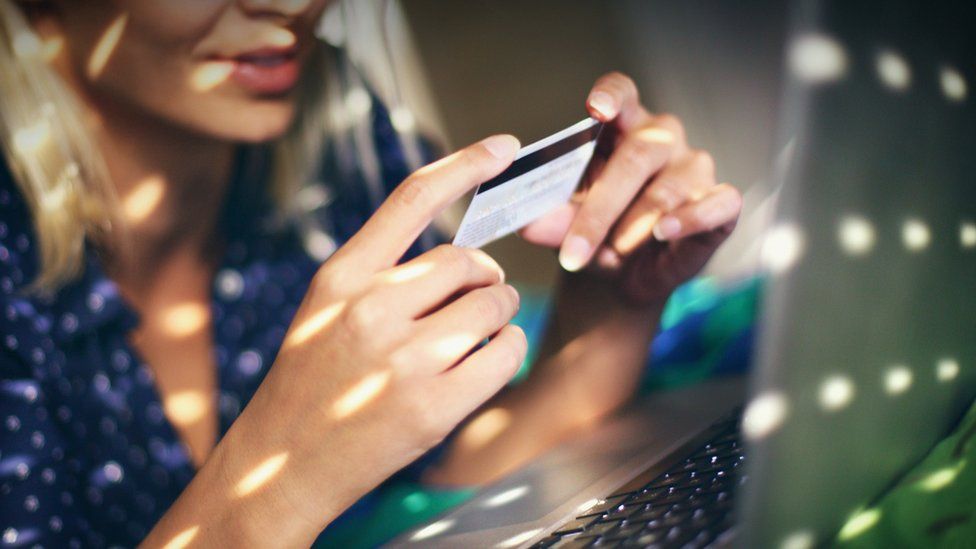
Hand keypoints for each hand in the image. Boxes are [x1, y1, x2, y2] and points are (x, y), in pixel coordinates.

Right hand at [214, 135, 526, 541]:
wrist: (280, 468)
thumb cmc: (311, 384)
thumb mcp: (326, 310)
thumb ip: (384, 275)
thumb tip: (467, 256)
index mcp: (341, 276)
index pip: (413, 198)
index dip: (466, 164)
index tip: (506, 146)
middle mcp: (369, 309)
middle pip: (469, 260)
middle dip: (484, 279)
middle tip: (474, 302)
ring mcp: (402, 360)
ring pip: (494, 303)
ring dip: (499, 315)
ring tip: (475, 338)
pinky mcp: (432, 407)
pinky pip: (506, 352)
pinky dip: (509, 351)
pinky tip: (487, 362)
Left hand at [520, 72, 741, 304]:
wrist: (623, 276)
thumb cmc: (594, 233)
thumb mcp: (566, 227)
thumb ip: (550, 219)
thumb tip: (527, 223)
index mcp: (621, 127)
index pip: (621, 93)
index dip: (611, 96)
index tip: (596, 108)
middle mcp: (662, 140)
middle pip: (636, 156)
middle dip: (601, 207)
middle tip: (575, 248)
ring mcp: (695, 168)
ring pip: (667, 188)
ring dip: (634, 225)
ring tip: (611, 254)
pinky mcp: (721, 203)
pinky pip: (719, 204)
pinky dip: (691, 218)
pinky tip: (664, 232)